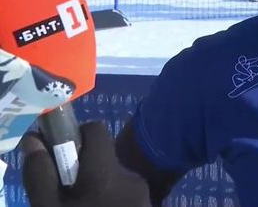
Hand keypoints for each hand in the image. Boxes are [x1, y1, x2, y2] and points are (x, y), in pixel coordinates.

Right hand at [22, 121, 150, 206]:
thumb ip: (41, 174)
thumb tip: (34, 139)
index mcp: (106, 173)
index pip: (96, 130)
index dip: (76, 137)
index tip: (62, 159)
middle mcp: (131, 176)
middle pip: (104, 156)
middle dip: (85, 167)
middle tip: (69, 192)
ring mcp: (144, 193)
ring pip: (115, 175)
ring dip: (100, 185)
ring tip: (85, 203)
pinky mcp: (150, 204)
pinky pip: (127, 190)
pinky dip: (113, 197)